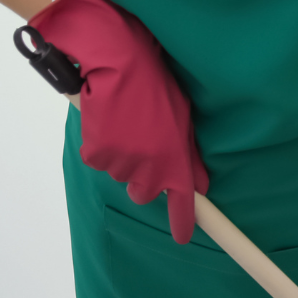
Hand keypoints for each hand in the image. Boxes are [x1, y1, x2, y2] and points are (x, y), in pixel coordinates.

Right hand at [29, 0, 207, 241]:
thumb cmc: (154, 84)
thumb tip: (201, 183)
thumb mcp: (181, 119)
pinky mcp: (98, 154)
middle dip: (141, 178)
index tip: (182, 237)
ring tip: (122, 121)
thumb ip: (189, 155)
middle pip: (142, 194)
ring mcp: (124, 163)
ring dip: (119, 154)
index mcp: (176, 161)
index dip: (182, 223)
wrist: (120, 61)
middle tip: (139, 145)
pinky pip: (97, 158)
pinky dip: (98, 143)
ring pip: (118, 173)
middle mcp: (152, 169)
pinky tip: (104, 119)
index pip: (183, 204)